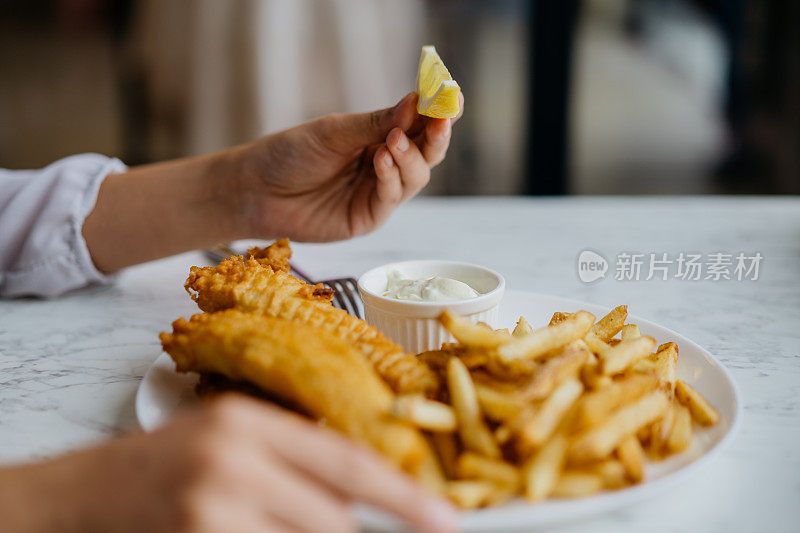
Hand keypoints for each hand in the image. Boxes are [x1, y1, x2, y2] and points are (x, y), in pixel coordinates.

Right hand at [0, 395, 457, 532]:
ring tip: (281, 522)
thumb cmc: (158, 468)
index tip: (445, 522)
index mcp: (249, 422)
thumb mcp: (228, 442)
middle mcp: (232, 461)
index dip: (404, 497)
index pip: (347, 462)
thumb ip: (292, 460)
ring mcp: (211, 509)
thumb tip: (364, 498)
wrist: (74, 499)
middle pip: (333, 520)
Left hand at [84, 94, 462, 271]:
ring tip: (393, 141)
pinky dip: (391, 178)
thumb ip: (374, 122)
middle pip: (427, 152)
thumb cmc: (289, 155)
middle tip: (439, 120)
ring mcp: (378, 193)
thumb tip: (414, 103)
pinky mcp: (368, 217)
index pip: (418, 124)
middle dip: (436, 136)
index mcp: (378, 136)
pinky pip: (391, 198)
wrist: (255, 190)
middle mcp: (384, 164)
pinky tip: (381, 160)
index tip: (453, 97)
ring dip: (411, 157)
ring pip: (416, 176)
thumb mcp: (334, 132)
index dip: (438, 112)